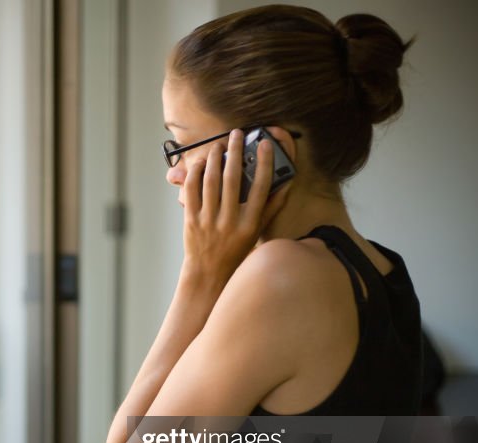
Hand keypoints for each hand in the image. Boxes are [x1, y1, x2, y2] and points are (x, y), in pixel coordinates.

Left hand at [180, 128, 287, 281]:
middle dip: (235, 152)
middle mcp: (230, 221)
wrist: (209, 273)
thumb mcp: (257, 232)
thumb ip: (271, 208)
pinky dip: (196, 174)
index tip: (265, 143)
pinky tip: (201, 164)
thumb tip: (285, 184)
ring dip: (215, 159)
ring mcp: (209, 221)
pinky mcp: (191, 220)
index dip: (264, 162)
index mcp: (250, 223)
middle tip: (237, 134)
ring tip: (219, 145)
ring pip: (211, 181)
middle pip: (233, 179)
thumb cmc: (236, 250)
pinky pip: (192, 191)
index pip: (261, 187)